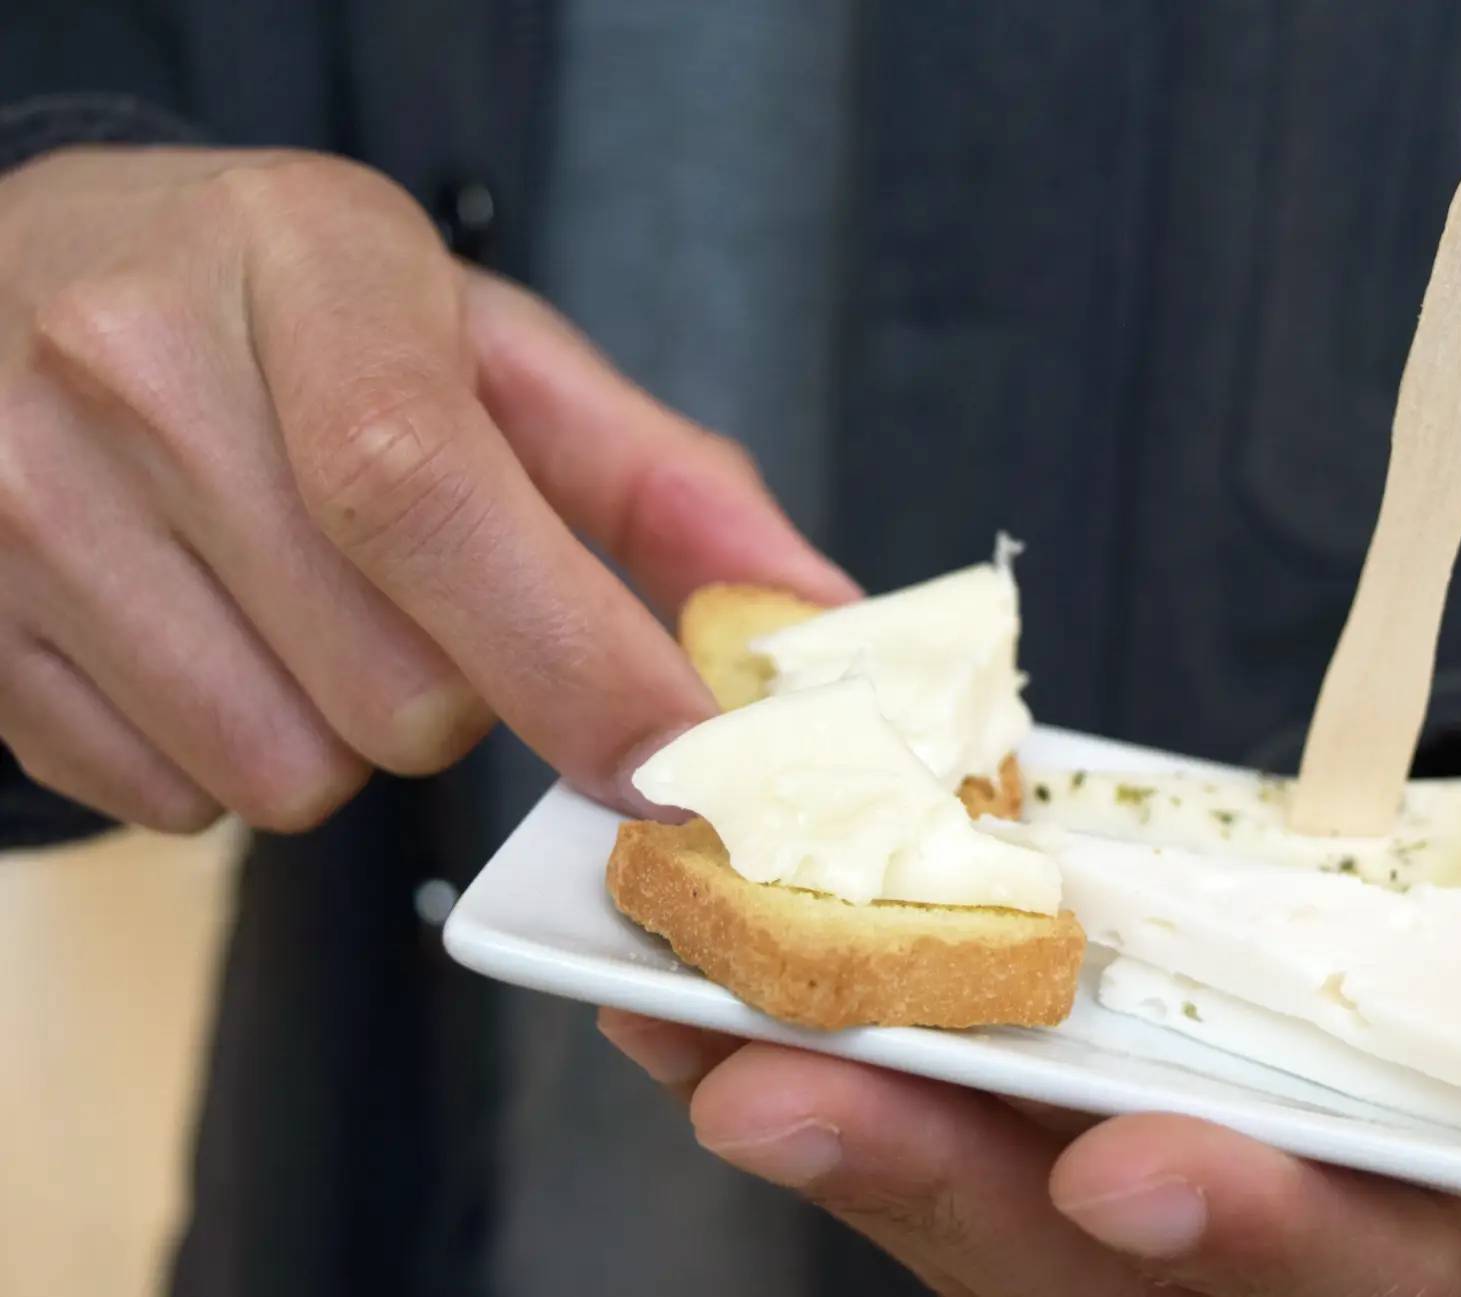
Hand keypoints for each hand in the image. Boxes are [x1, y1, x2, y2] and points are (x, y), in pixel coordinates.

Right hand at [0, 146, 854, 830]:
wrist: (32, 277)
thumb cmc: (300, 316)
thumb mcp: (486, 348)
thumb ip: (658, 482)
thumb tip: (809, 612)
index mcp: (301, 268)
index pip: (423, 494)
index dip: (567, 657)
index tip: (669, 760)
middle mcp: (128, 369)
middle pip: (385, 690)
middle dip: (462, 693)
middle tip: (423, 597)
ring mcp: (15, 501)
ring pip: (281, 774)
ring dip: (344, 735)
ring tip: (307, 606)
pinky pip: (168, 803)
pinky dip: (228, 759)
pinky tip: (215, 637)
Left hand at [600, 748, 1460, 1294]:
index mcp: (1439, 1207)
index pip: (1342, 1257)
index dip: (1251, 1226)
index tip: (1139, 1166)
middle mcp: (1270, 1216)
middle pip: (1090, 1249)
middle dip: (941, 1179)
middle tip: (780, 1088)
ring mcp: (1141, 1150)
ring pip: (966, 1188)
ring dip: (827, 1112)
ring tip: (683, 1027)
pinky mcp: (1052, 1080)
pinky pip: (917, 1095)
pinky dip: (809, 1043)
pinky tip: (691, 990)